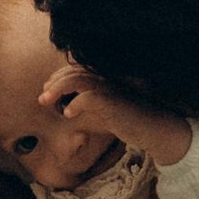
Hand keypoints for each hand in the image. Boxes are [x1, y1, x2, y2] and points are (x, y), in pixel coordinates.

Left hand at [39, 61, 192, 166]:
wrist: (155, 130)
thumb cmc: (130, 121)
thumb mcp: (106, 111)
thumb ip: (90, 105)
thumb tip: (67, 107)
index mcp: (105, 79)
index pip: (77, 69)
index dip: (59, 76)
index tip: (47, 88)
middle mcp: (107, 79)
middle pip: (75, 72)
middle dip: (54, 82)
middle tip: (42, 97)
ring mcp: (111, 89)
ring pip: (79, 80)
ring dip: (58, 89)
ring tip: (46, 101)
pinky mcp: (114, 103)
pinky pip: (91, 97)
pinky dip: (76, 103)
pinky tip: (68, 114)